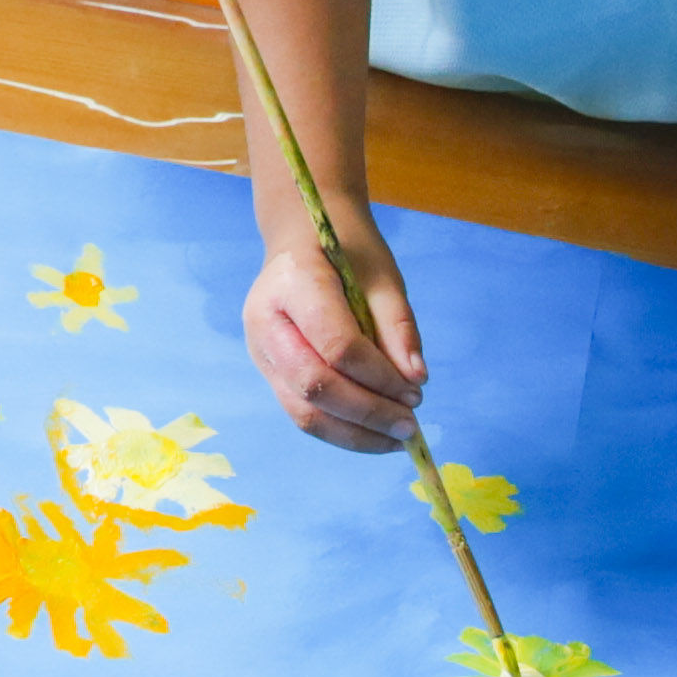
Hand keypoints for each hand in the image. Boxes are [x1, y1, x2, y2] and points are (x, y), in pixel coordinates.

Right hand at [245, 233, 424, 450]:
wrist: (301, 238)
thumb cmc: (346, 251)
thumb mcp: (383, 277)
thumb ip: (398, 328)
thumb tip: (415, 380)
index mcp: (294, 283)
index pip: (336, 345)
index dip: (379, 376)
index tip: (416, 392)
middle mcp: (265, 322)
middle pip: (314, 385)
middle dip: (367, 413)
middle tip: (409, 426)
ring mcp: (260, 350)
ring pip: (302, 411)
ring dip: (353, 434)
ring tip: (396, 439)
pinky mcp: (267, 370)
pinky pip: (301, 412)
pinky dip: (340, 430)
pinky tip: (373, 433)